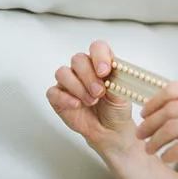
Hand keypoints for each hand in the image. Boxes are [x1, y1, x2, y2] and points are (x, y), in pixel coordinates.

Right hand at [46, 40, 139, 157]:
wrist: (110, 130)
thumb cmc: (116, 108)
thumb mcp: (123, 94)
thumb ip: (117, 81)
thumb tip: (113, 74)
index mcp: (101, 63)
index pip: (97, 48)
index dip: (99, 56)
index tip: (105, 71)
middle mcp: (84, 70)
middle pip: (78, 59)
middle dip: (89, 76)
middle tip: (99, 92)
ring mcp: (69, 82)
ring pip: (63, 73)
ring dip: (78, 87)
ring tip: (92, 101)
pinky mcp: (58, 97)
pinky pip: (54, 92)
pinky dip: (65, 98)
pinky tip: (77, 105)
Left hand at [135, 79, 177, 178]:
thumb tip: (171, 105)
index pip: (176, 88)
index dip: (154, 101)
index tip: (144, 112)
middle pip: (169, 107)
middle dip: (149, 121)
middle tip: (140, 133)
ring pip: (171, 127)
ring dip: (154, 139)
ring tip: (149, 149)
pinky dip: (168, 154)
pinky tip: (165, 159)